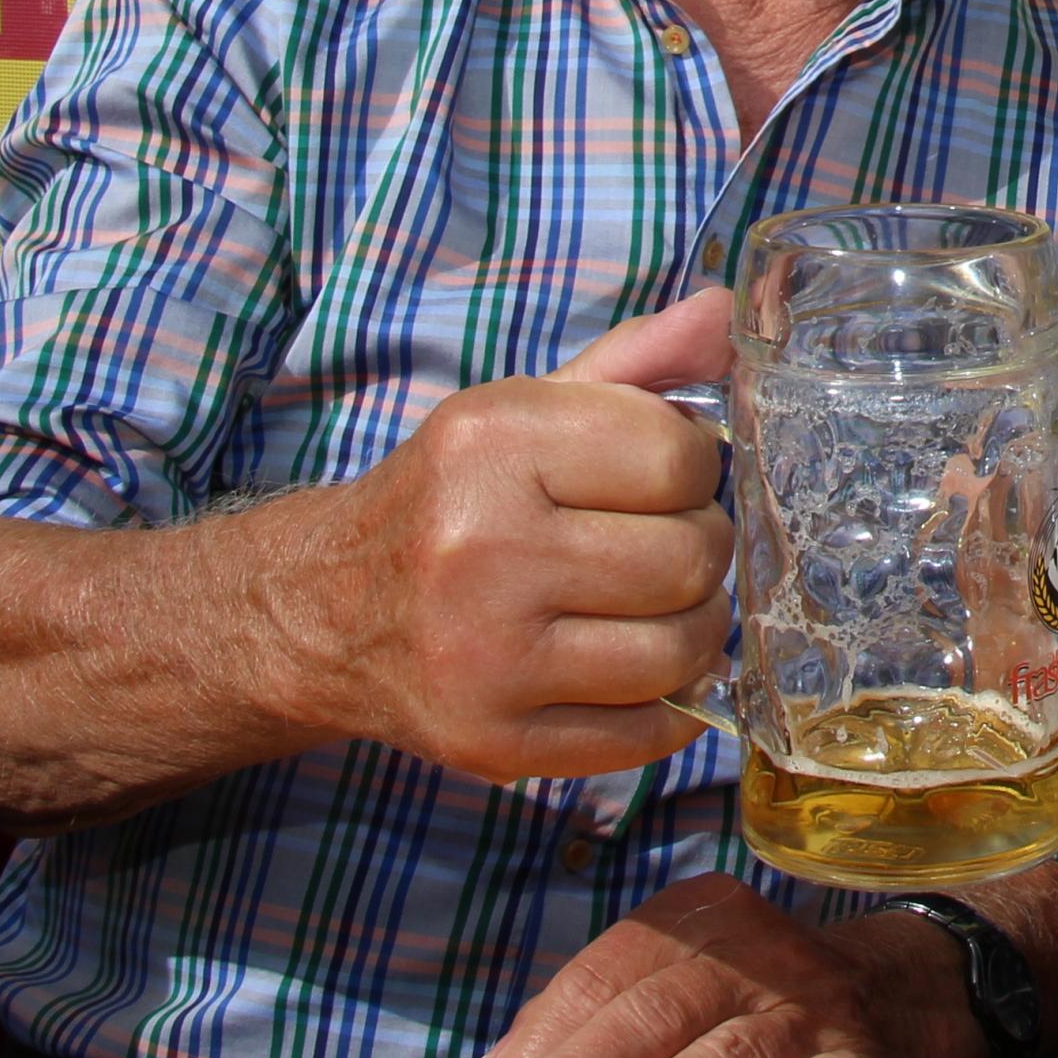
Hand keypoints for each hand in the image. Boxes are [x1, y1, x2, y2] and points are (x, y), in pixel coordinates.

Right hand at [265, 290, 738, 781]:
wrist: (327, 611)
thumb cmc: (455, 498)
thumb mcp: (527, 410)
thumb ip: (636, 363)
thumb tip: (730, 314)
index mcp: (491, 443)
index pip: (680, 456)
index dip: (695, 467)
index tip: (664, 477)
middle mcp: (481, 548)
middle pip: (689, 558)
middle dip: (700, 550)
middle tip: (663, 546)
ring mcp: (485, 657)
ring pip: (680, 650)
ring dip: (695, 629)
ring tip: (655, 608)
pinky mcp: (494, 743)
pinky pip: (649, 732)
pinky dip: (670, 703)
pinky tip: (635, 669)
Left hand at [464, 874, 982, 1057]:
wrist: (909, 994)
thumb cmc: (759, 1007)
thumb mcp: (681, 989)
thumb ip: (592, 1028)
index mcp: (696, 924)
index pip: (607, 972)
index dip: (544, 1040)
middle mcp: (752, 954)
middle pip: (656, 1009)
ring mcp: (813, 1005)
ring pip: (724, 1050)